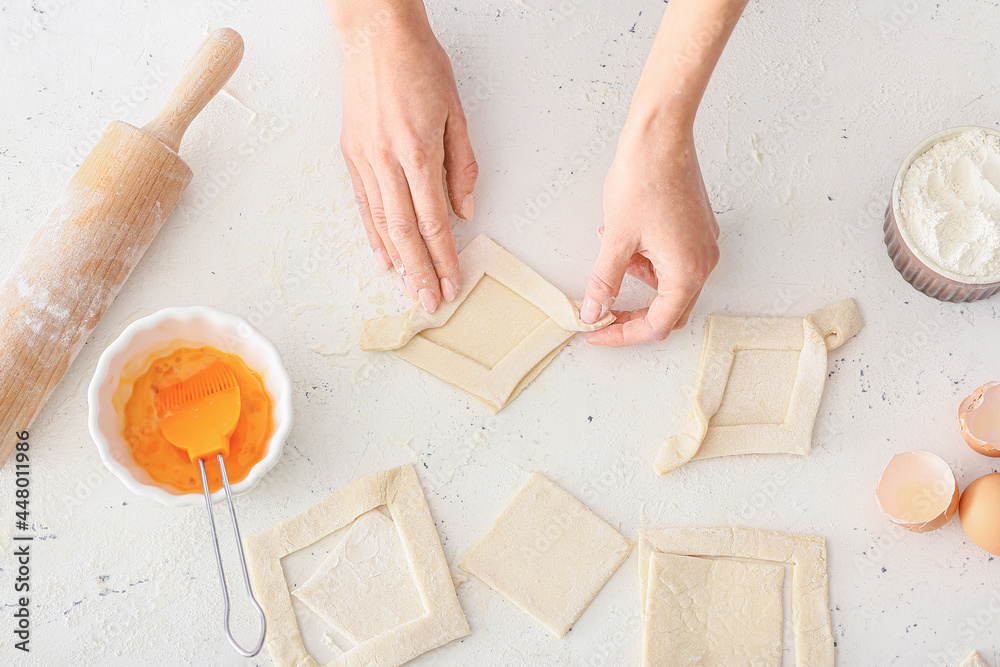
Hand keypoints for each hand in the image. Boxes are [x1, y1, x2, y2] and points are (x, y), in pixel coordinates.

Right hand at [335, 3, 477, 312]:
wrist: (376, 35)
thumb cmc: (420, 65)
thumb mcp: (456, 112)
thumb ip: (462, 165)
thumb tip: (465, 211)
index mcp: (418, 152)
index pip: (433, 222)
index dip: (444, 258)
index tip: (451, 284)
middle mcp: (387, 162)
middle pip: (405, 233)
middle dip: (420, 272)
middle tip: (429, 302)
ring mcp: (365, 160)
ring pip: (381, 223)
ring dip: (397, 261)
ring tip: (408, 289)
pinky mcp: (351, 155)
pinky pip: (363, 204)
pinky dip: (373, 233)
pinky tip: (382, 255)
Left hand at [581, 120, 718, 345]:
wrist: (662, 135)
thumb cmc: (643, 179)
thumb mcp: (616, 239)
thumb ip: (605, 282)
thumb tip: (595, 311)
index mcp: (686, 272)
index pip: (656, 326)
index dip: (623, 334)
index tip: (596, 332)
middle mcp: (703, 263)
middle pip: (669, 311)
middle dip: (633, 315)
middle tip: (603, 311)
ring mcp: (703, 246)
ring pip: (670, 285)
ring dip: (638, 280)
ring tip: (611, 251)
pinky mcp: (698, 230)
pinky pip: (674, 262)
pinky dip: (648, 261)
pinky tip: (625, 238)